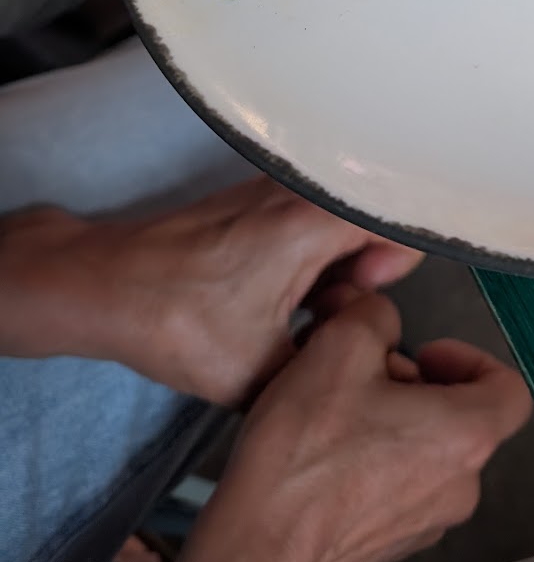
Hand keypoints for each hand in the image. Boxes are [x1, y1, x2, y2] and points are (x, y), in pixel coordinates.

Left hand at [0, 179, 421, 404]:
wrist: (104, 288)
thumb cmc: (175, 323)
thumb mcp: (264, 373)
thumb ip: (329, 366)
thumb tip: (361, 370)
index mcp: (314, 220)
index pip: (402, 221)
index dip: (393, 266)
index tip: (361, 300)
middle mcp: (301, 190)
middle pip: (372, 219)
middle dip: (362, 271)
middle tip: (325, 314)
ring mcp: (276, 188)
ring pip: (340, 220)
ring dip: (334, 265)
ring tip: (298, 309)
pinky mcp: (255, 197)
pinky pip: (309, 218)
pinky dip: (307, 255)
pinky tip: (275, 294)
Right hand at [203, 291, 533, 561]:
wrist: (255, 547)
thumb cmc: (303, 450)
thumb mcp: (339, 345)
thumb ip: (376, 314)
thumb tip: (379, 319)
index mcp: (468, 434)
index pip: (509, 388)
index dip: (470, 358)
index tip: (425, 353)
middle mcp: (461, 485)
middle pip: (460, 416)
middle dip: (414, 385)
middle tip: (362, 374)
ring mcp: (428, 522)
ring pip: (428, 452)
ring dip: (392, 423)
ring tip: (337, 412)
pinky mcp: (392, 545)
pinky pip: (400, 488)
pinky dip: (374, 464)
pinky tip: (325, 456)